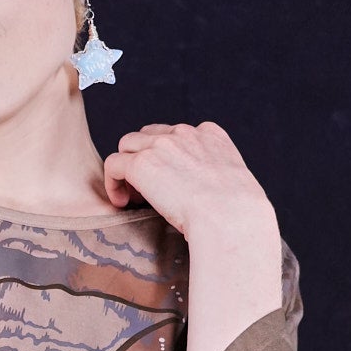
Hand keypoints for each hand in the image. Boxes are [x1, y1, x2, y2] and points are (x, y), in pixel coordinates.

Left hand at [102, 121, 270, 239]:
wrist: (231, 217)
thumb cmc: (237, 214)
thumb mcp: (234, 185)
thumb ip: (217, 180)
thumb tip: (210, 199)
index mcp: (210, 135)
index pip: (177, 135)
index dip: (166, 158)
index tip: (169, 182)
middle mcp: (184, 133)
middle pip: (148, 136)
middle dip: (144, 159)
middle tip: (147, 192)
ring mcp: (161, 145)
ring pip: (127, 146)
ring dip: (127, 169)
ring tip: (133, 198)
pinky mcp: (141, 164)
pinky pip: (113, 164)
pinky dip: (113, 182)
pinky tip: (121, 202)